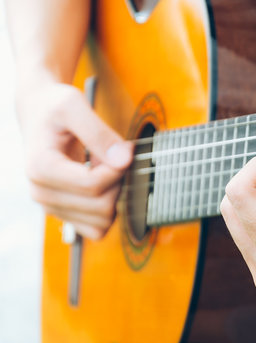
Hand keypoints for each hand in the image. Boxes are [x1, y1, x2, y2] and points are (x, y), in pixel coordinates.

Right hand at [17, 81, 132, 239]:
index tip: (123, 150)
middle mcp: (42, 193)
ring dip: (114, 196)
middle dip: (118, 183)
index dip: (117, 169)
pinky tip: (104, 185)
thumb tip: (124, 159)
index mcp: (41, 168)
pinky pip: (97, 229)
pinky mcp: (64, 213)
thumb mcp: (74, 106)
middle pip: (100, 207)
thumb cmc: (54, 108)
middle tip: (115, 159)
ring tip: (105, 170)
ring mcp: (52, 207)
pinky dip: (109, 210)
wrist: (39, 114)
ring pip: (101, 222)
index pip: (93, 185)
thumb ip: (99, 132)